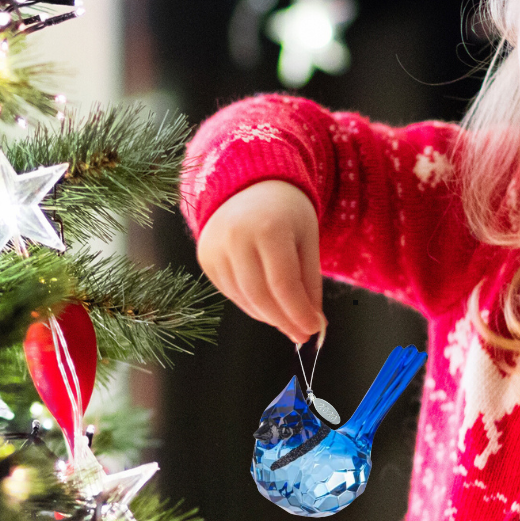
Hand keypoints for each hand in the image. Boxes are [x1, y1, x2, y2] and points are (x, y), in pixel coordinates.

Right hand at [196, 179, 325, 343]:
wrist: (248, 186)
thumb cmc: (286, 213)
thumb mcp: (307, 240)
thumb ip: (310, 282)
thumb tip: (313, 323)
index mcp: (268, 228)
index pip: (283, 284)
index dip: (299, 312)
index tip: (314, 329)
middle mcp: (236, 237)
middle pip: (261, 296)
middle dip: (284, 321)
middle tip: (302, 334)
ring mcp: (215, 248)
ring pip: (244, 299)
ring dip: (269, 316)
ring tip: (287, 318)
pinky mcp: (205, 258)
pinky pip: (231, 293)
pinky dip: (252, 305)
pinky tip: (267, 304)